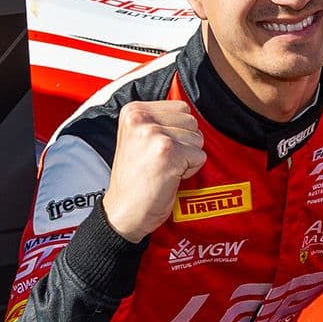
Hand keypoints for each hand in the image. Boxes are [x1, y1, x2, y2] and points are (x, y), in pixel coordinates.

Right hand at [99, 100, 204, 238]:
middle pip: (192, 122)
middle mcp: (141, 118)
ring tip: (164, 169)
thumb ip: (159, 121)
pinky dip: (189, 171)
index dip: (178, 132)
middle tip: (161, 162)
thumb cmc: (135, 180)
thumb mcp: (137, 138)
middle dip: (185, 144)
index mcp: (133, 110)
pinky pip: (199, 156)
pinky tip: (169, 177)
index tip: (157, 149)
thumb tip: (191, 116)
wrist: (123, 212)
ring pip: (197, 139)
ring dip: (187, 158)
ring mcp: (153, 134)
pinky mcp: (167, 152)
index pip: (181, 108)